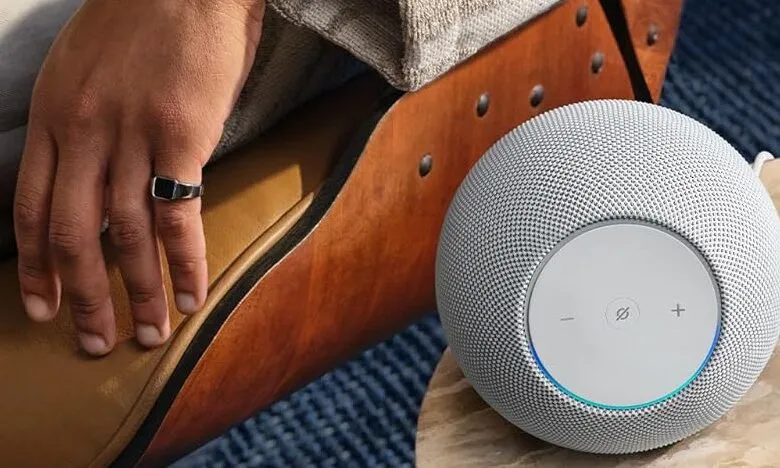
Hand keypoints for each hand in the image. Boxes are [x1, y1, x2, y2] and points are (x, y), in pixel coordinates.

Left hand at [14, 0, 264, 355]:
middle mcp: (81, 133)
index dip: (34, 268)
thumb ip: (76, 123)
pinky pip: (177, 216)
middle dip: (82, 298)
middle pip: (71, 234)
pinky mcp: (180, 137)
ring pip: (123, 234)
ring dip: (137, 293)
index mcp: (51, 117)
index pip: (28, 209)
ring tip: (150, 334)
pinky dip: (185, 263)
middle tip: (93, 343)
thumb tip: (90, 175)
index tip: (41, 309)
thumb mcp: (80, 67)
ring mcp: (130, 136)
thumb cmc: (140, 18)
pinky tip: (193, 296)